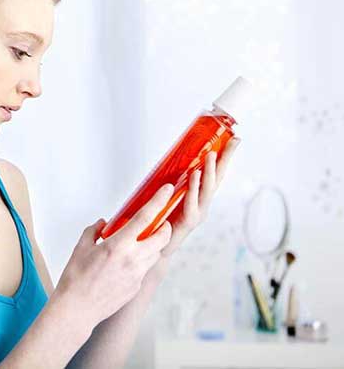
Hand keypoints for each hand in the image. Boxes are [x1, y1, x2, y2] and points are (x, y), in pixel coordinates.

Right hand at [53, 184, 174, 331]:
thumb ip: (93, 231)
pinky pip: (145, 268)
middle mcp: (132, 259)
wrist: (77, 309)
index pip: (145, 217)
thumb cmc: (75, 279)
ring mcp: (137, 275)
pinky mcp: (137, 287)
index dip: (159, 201)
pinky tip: (126, 263)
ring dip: (154, 244)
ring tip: (140, 242)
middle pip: (162, 237)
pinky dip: (141, 261)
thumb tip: (103, 224)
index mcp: (118, 245)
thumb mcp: (80, 248)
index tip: (167, 191)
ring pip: (156, 254)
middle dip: (165, 227)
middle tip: (160, 222)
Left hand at [161, 137, 240, 257]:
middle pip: (218, 179)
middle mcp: (203, 204)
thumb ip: (172, 183)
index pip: (215, 173)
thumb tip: (170, 158)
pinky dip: (194, 188)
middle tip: (232, 142)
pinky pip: (192, 202)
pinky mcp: (188, 222)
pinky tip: (195, 174)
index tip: (234, 139)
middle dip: (225, 159)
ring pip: (208, 190)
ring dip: (210, 171)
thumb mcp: (169, 198)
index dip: (224, 157)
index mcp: (200, 197)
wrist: (155, 249)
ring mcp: (198, 213)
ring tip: (211, 154)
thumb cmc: (162, 223)